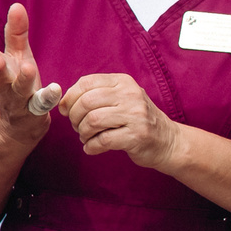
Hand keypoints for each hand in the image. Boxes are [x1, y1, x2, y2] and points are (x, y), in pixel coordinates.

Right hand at [0, 3, 50, 146]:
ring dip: (22, 81)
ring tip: (28, 68)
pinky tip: (57, 88)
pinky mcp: (37, 112)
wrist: (19, 123)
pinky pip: (43, 105)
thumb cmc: (17, 82)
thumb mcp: (16, 57)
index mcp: (1, 71)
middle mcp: (6, 87)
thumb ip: (15, 33)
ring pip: (18, 92)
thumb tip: (16, 4)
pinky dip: (49, 96)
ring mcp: (21, 101)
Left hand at [58, 75, 184, 170]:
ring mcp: (136, 115)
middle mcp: (131, 95)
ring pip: (92, 121)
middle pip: (86, 102)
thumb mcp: (122, 99)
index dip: (70, 97)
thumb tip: (62, 103)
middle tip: (77, 127)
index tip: (66, 110)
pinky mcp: (137, 136)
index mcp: (124, 82)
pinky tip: (93, 147)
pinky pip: (102, 140)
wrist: (168, 141)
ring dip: (82, 133)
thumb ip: (96, 95)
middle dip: (74, 118)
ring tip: (86, 137)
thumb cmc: (137, 120)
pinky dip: (91, 147)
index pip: (86, 82)